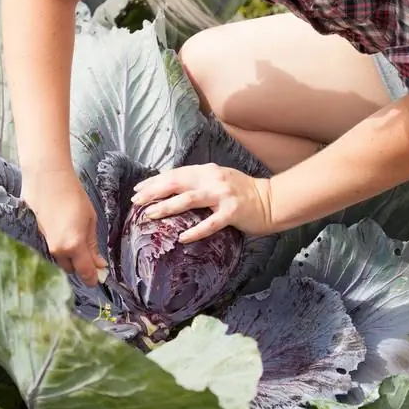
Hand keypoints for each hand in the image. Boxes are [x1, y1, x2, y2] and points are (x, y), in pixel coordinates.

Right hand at [21, 169, 106, 285]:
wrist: (47, 179)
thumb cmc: (74, 196)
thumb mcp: (91, 220)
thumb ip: (93, 244)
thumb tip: (99, 263)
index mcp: (74, 246)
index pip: (85, 272)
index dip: (93, 278)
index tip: (100, 277)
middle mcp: (59, 249)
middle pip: (72, 269)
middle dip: (82, 266)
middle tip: (93, 256)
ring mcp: (48, 243)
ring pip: (62, 259)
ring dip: (72, 256)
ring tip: (80, 237)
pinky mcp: (40, 235)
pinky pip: (55, 248)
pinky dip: (63, 246)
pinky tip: (68, 230)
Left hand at [131, 164, 272, 241]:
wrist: (271, 201)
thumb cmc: (243, 193)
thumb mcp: (219, 181)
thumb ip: (199, 182)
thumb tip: (173, 190)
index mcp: (207, 171)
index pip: (176, 174)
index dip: (155, 181)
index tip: (138, 190)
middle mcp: (213, 179)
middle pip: (177, 183)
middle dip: (154, 192)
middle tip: (136, 202)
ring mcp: (223, 195)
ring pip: (189, 200)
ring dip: (167, 207)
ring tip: (150, 215)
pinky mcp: (233, 212)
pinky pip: (210, 223)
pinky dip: (195, 230)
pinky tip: (182, 238)